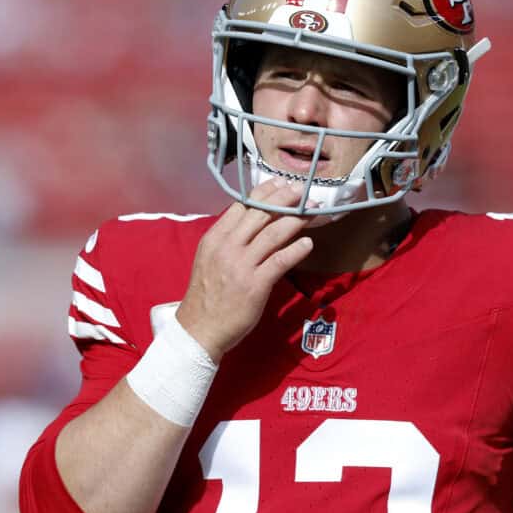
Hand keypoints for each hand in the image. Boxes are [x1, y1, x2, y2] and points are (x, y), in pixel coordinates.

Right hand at [176, 178, 314, 361]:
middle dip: (285, 199)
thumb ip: (229, 240)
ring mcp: (241, 265)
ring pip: (274, 233)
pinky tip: (308, 243)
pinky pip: (280, 260)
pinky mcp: (255, 284)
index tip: (280, 183)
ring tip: (313, 212)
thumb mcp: (210, 259)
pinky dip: (297, 249)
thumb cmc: (207, 295)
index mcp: (215, 238)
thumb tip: (253, 221)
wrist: (199, 328)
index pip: (242, 205)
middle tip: (302, 191)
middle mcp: (227, 247)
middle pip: (261, 213)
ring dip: (297, 219)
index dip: (265, 192)